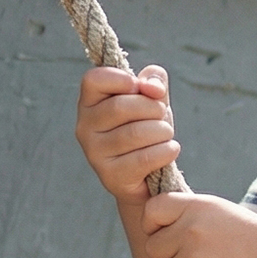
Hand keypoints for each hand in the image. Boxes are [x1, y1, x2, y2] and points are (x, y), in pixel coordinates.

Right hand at [76, 64, 179, 203]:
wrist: (150, 177)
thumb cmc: (148, 131)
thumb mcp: (153, 100)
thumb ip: (154, 82)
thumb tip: (153, 87)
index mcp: (90, 103)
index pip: (94, 79)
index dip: (122, 79)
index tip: (139, 87)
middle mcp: (85, 127)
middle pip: (120, 107)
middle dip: (152, 108)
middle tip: (162, 115)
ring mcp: (95, 153)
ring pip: (134, 133)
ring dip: (162, 131)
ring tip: (167, 134)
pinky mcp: (111, 176)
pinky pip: (143, 159)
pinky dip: (165, 151)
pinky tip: (171, 149)